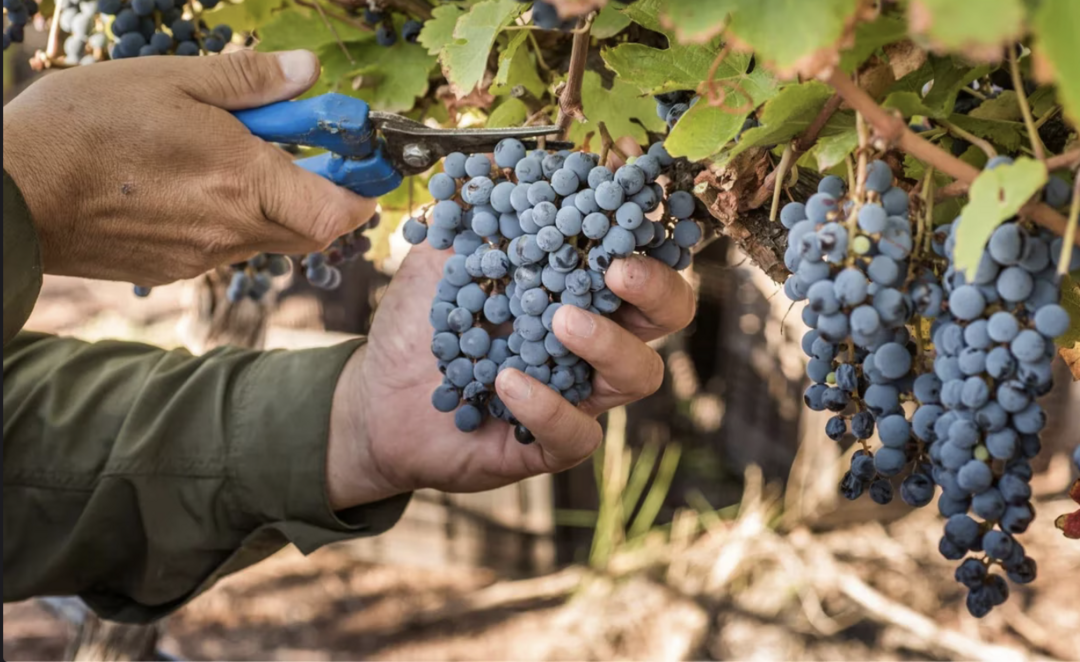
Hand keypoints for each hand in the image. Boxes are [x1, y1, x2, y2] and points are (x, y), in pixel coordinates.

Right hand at [2, 50, 375, 285]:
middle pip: (311, 231)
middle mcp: (234, 230)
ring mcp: (204, 257)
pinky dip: (227, 219)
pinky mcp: (174, 271)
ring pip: (266, 237)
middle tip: (305, 156)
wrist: (16, 193)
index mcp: (244, 182)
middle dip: (322, 197)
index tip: (364, 167)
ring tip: (226, 159)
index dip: (362, 192)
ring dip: (269, 204)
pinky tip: (186, 186)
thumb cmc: (87, 127)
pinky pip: (223, 247)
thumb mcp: (173, 80)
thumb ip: (250, 80)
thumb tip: (306, 72)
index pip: (337, 210)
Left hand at [325, 244, 695, 508]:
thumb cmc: (421, 323)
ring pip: (636, 375)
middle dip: (655, 288)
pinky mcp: (548, 442)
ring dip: (607, 343)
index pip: (638, 255)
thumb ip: (476, 214)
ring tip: (560, 320)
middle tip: (618, 269)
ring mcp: (577, 393)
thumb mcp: (442, 257)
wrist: (376, 398)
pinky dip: (549, 407)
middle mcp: (592, 338)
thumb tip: (506, 157)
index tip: (629, 207)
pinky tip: (509, 382)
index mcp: (577, 284)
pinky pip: (576, 434)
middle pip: (664, 315)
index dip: (648, 233)